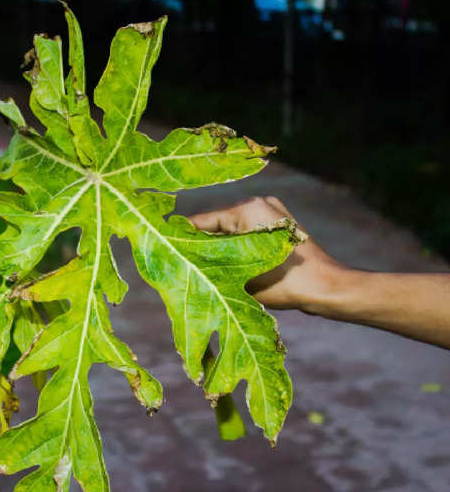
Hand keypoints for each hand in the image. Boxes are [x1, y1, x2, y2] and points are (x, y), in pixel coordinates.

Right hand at [188, 196, 344, 311]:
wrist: (328, 288)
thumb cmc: (285, 284)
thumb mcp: (239, 277)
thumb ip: (208, 264)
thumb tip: (181, 263)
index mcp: (248, 209)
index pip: (201, 221)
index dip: (180, 237)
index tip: (162, 249)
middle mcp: (259, 202)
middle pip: (216, 224)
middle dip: (199, 244)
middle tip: (178, 262)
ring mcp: (271, 211)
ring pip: (230, 228)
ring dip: (216, 246)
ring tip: (197, 266)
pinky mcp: (279, 223)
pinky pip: (247, 231)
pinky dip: (234, 246)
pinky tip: (222, 264)